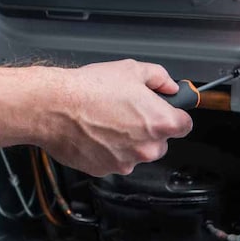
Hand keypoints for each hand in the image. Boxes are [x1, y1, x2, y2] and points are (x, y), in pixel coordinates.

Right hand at [38, 60, 193, 176]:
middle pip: (160, 143)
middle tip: (128, 114)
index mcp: (160, 122)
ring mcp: (125, 162)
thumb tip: (169, 86)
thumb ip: (159, 78)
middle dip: (148, 131)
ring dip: (127, 143)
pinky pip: (113, 161)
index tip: (165, 112)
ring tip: (106, 122)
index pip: (184, 126)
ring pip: (136, 155)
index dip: (174, 116)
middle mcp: (146, 148)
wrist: (55, 106)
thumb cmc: (89, 89)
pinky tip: (94, 133)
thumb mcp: (131, 69)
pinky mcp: (104, 171)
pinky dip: (107, 151)